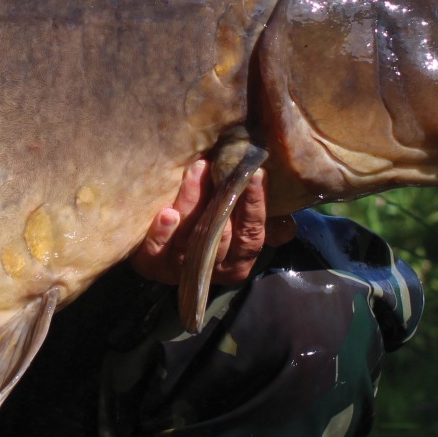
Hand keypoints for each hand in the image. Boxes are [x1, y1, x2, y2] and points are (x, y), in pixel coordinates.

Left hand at [129, 162, 296, 285]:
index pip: (252, 236)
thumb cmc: (209, 218)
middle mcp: (210, 270)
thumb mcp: (238, 219)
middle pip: (220, 239)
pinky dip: (161, 233)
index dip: (255, 207)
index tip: (255, 174)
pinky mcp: (150, 264)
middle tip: (219, 166)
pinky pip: (155, 252)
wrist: (160, 234)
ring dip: (192, 204)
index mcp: (238, 261)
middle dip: (221, 202)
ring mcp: (179, 269)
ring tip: (195, 172)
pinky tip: (166, 213)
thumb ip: (259, 217)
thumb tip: (288, 225)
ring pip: (189, 241)